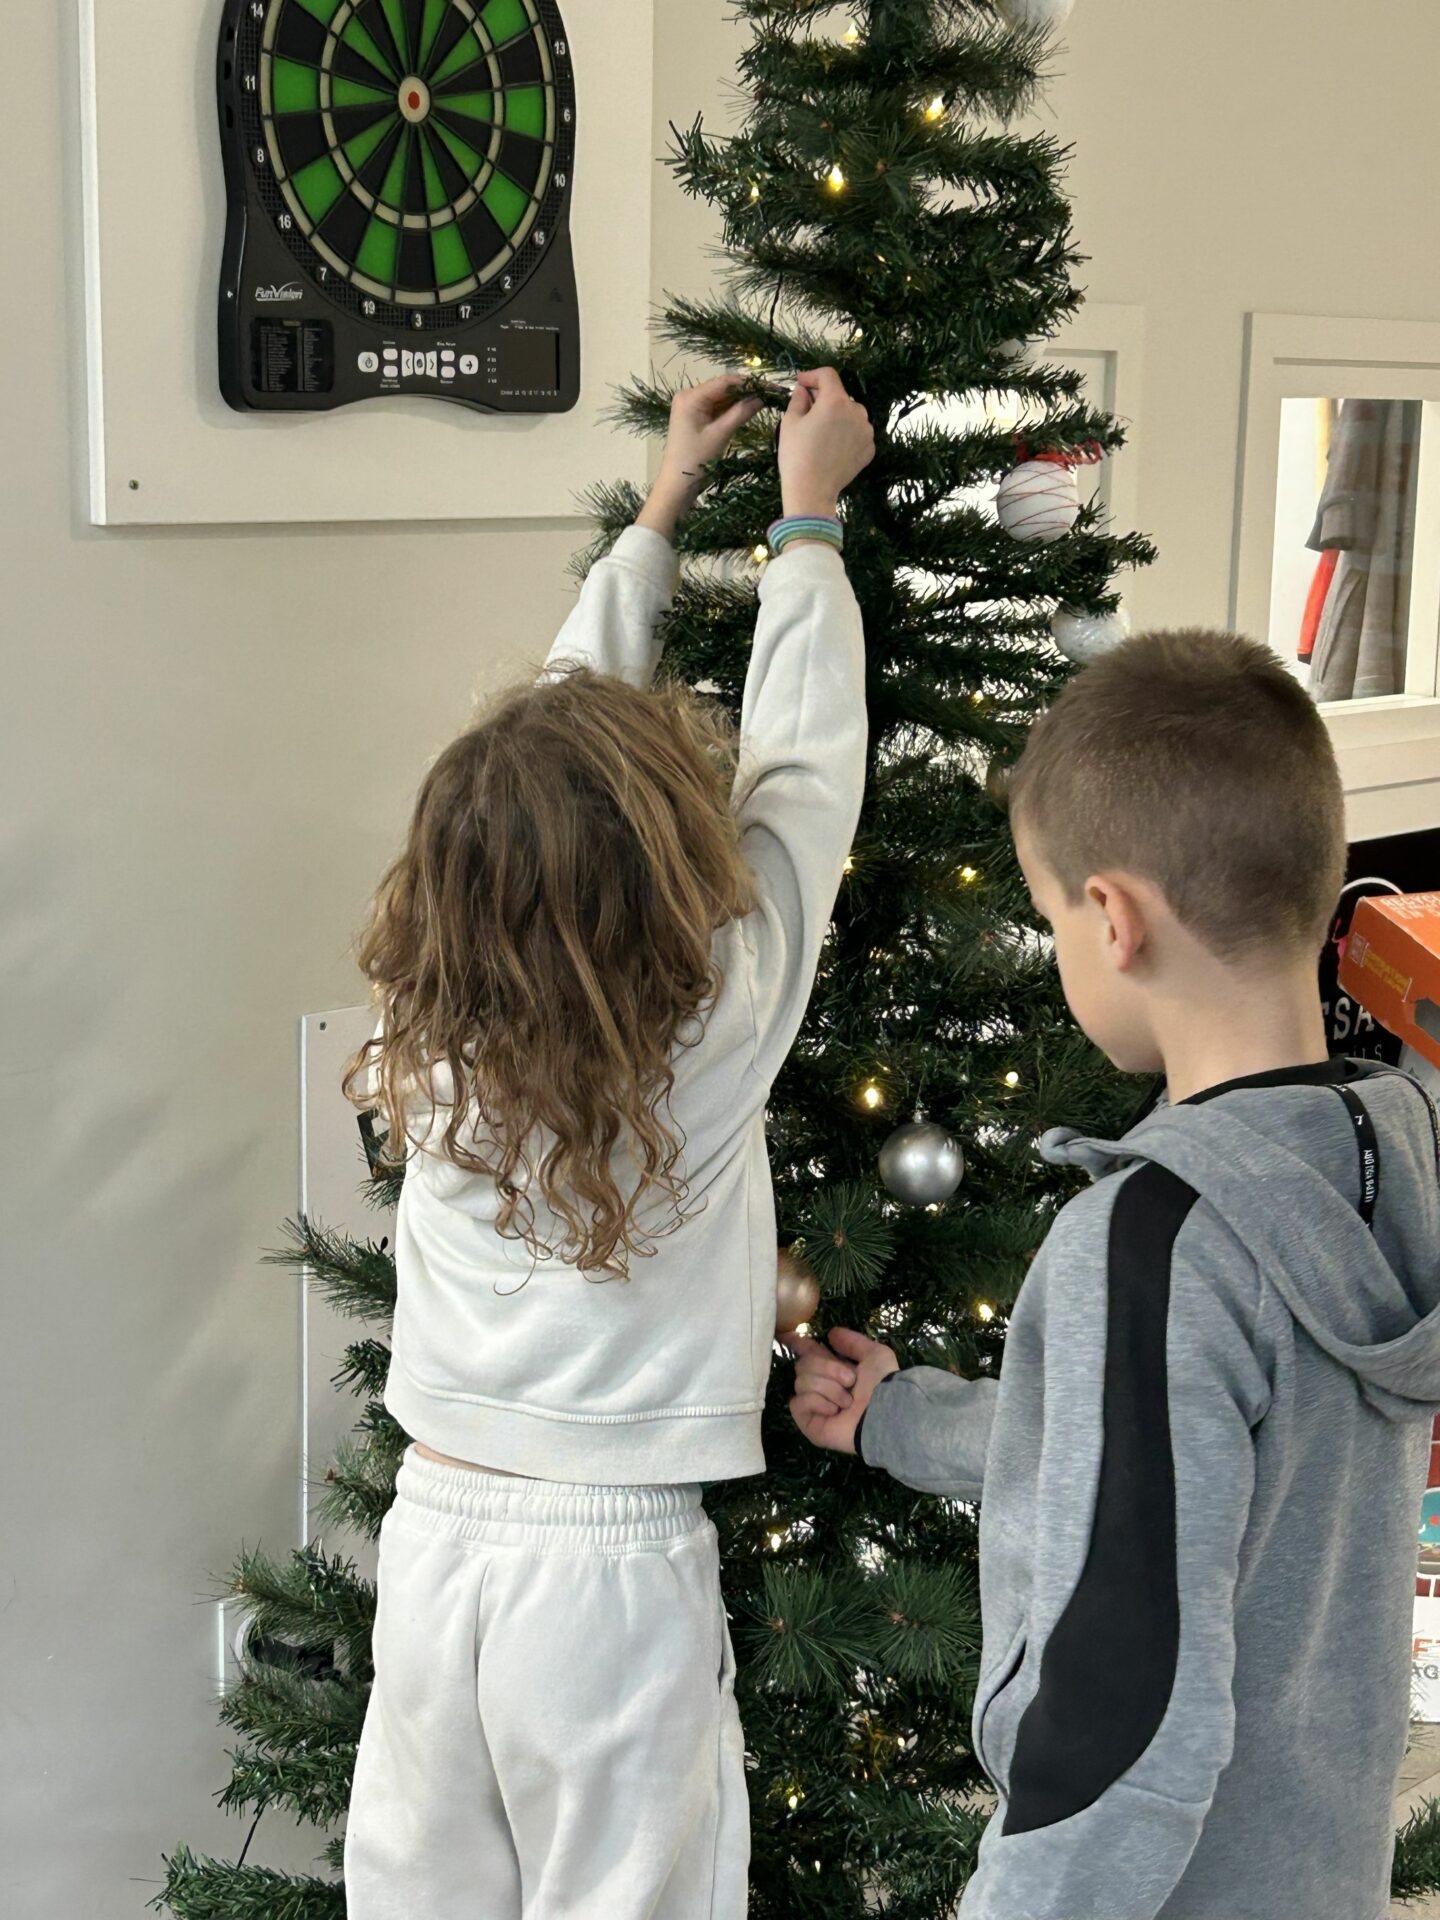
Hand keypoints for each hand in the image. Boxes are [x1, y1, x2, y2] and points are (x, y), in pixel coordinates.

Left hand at [637, 375, 764, 537]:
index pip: (725, 382)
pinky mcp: (695, 417)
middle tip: (772, 394)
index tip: (771, 387)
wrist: (677, 484)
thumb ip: (741, 413)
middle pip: (724, 388)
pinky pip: (717, 408)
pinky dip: (732, 410)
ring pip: (722, 398)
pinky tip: (750, 409)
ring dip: (741, 400)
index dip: (749, 383)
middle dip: (747, 391)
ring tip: (766, 401)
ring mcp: (692, 406)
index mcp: (691, 397)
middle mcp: (689, 396)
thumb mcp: (720, 435)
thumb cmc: (695, 461)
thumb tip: (762, 397)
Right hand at [778, 368, 874, 521]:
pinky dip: (846, 434)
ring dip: (838, 417)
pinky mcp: (869, 449)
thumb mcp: (790, 422)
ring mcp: (866, 431)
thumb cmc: (797, 455)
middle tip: (808, 413)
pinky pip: (857, 433)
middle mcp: (857, 412)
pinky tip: (832, 447)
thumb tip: (804, 390)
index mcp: (836, 401)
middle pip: (840, 396)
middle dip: (824, 400)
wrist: (812, 491)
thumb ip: (799, 399)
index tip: (801, 383)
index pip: (828, 375)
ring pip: (851, 414)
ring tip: (822, 433)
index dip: (813, 375)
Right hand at [787, 1326, 899, 1454]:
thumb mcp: (874, 1354)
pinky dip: (818, 1402)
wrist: (883, 1413)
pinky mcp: (807, 1421)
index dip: (795, 1342)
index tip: (784, 1335)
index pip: (807, 1352)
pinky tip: (834, 1411)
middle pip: (802, 1364)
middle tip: (850, 1381)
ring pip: (801, 1382)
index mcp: (834, 1368)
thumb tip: (831, 1334)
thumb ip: (852, 1341)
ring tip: (847, 1401)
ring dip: (829, 1388)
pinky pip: (798, 1402)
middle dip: (827, 1368)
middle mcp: (820, 1385)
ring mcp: (812, 1405)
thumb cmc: (881, 1384)